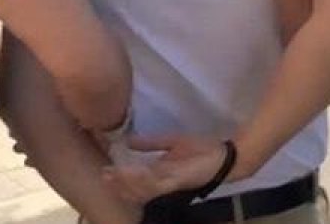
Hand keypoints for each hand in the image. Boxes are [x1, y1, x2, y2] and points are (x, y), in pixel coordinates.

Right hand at [101, 134, 229, 204]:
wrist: (225, 156)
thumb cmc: (201, 150)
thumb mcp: (172, 142)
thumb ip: (151, 143)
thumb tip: (128, 141)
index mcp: (160, 174)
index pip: (135, 181)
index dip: (119, 179)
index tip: (104, 171)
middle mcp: (162, 182)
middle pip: (136, 189)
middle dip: (119, 184)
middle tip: (104, 176)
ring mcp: (170, 182)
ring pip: (143, 189)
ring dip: (128, 182)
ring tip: (114, 174)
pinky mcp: (179, 179)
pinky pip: (158, 182)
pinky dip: (145, 179)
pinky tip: (135, 171)